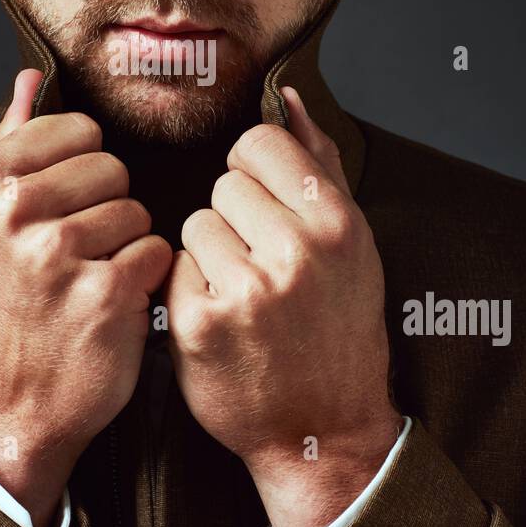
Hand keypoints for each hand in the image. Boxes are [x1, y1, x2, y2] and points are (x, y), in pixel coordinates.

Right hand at [0, 68, 171, 526]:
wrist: (2, 409)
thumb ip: (6, 144)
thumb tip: (30, 79)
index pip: (78, 131)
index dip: (84, 170)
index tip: (64, 208)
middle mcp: (15, 210)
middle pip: (113, 168)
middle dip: (106, 209)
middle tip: (76, 254)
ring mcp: (59, 252)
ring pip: (138, 211)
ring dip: (126, 247)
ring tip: (89, 282)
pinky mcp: (106, 292)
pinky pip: (157, 254)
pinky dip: (145, 281)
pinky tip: (112, 306)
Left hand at [164, 86, 398, 526]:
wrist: (324, 429)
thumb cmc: (337, 330)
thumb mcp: (351, 244)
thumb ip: (317, 163)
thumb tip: (288, 96)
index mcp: (334, 222)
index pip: (259, 143)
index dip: (251, 172)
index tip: (261, 203)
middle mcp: (294, 252)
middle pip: (223, 184)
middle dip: (233, 217)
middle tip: (259, 263)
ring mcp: (246, 289)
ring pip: (193, 224)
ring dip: (208, 253)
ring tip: (241, 291)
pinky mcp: (200, 324)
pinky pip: (173, 268)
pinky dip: (188, 289)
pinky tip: (220, 318)